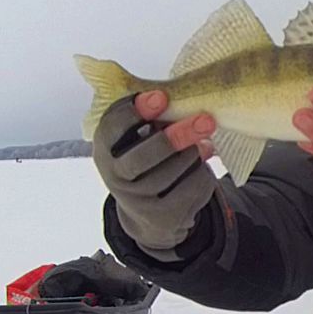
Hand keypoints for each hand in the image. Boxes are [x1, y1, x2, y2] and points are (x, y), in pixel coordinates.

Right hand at [92, 90, 217, 252]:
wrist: (146, 214)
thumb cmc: (144, 159)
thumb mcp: (135, 138)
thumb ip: (147, 116)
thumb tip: (178, 97)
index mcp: (105, 149)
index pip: (113, 128)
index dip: (135, 111)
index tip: (161, 97)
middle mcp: (115, 176)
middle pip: (144, 156)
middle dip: (177, 136)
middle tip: (206, 120)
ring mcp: (137, 200)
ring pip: (172, 171)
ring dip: (194, 153)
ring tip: (204, 142)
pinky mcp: (162, 216)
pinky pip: (190, 188)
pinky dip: (203, 171)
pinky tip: (203, 163)